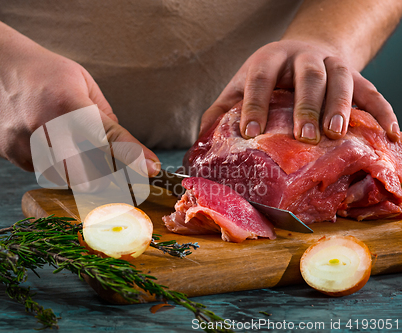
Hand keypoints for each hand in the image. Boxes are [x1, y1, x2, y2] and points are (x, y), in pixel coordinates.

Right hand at [0, 41, 160, 175]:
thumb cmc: (43, 71)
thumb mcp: (82, 82)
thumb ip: (104, 117)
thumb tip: (125, 148)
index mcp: (69, 104)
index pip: (108, 138)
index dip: (133, 156)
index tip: (151, 169)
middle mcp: (46, 127)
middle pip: (89, 171)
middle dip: (107, 176)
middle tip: (112, 169)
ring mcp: (26, 144)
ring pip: (67, 178)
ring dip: (78, 171)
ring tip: (68, 143)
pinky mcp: (11, 154)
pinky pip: (44, 172)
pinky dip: (54, 164)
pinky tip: (46, 141)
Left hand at [200, 40, 399, 142]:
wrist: (303, 51)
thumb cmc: (266, 77)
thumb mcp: (241, 86)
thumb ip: (222, 110)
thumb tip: (200, 141)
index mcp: (268, 60)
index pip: (259, 80)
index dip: (254, 105)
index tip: (249, 133)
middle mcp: (302, 57)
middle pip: (306, 77)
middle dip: (305, 106)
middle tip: (304, 135)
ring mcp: (331, 64)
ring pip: (340, 80)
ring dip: (340, 107)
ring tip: (336, 134)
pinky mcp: (354, 74)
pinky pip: (372, 92)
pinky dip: (382, 112)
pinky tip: (390, 135)